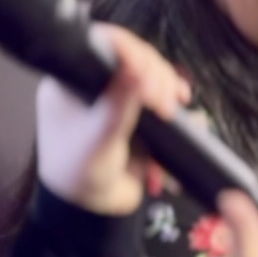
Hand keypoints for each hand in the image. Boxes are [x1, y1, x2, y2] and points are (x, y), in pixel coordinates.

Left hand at [34, 24, 188, 215]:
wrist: (93, 211)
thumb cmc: (80, 175)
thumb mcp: (98, 140)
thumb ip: (117, 105)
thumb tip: (137, 70)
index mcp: (71, 80)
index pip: (102, 45)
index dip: (131, 52)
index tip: (149, 75)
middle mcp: (95, 82)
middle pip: (135, 58)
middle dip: (157, 76)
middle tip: (167, 102)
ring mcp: (119, 97)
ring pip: (154, 76)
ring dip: (170, 90)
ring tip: (175, 108)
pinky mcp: (141, 114)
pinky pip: (165, 100)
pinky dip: (178, 110)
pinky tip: (186, 117)